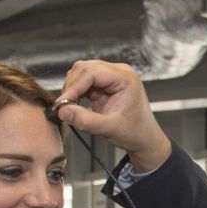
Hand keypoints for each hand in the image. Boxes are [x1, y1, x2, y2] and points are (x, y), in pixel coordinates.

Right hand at [55, 60, 172, 172]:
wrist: (144, 139)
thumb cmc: (134, 133)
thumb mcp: (110, 129)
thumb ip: (86, 121)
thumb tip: (62, 111)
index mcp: (125, 77)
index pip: (92, 72)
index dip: (74, 86)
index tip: (62, 102)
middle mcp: (118, 72)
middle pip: (85, 69)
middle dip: (71, 86)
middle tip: (63, 106)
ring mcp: (111, 76)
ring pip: (82, 73)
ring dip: (72, 88)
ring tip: (69, 106)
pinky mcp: (104, 84)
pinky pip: (84, 81)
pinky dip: (76, 91)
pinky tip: (74, 104)